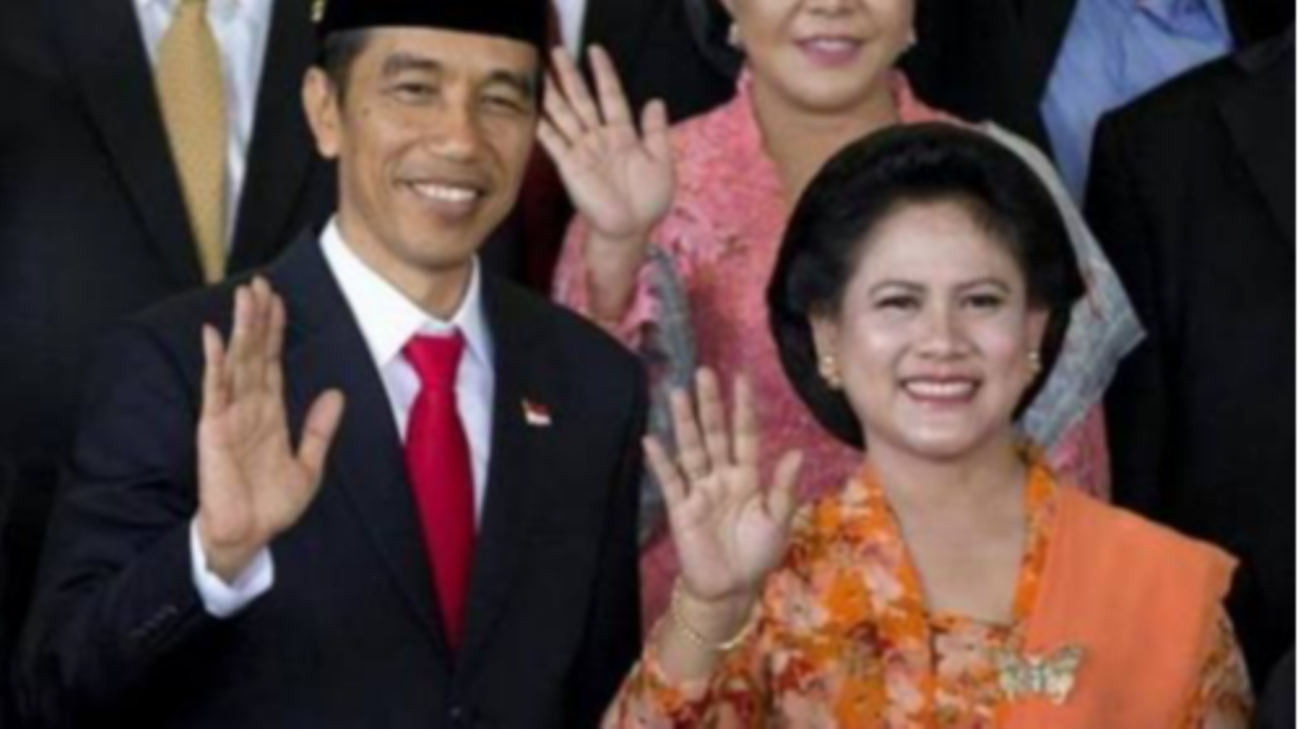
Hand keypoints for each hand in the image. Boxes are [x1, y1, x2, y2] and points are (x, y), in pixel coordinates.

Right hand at [196, 278, 344, 582]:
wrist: (248, 535)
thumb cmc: (272, 505)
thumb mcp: (309, 465)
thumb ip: (320, 430)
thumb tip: (336, 394)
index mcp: (271, 414)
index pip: (273, 362)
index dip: (276, 332)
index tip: (279, 301)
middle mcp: (249, 408)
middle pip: (254, 353)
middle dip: (257, 318)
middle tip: (261, 283)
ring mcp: (230, 415)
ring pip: (236, 362)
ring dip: (240, 329)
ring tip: (244, 296)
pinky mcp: (213, 429)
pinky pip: (214, 389)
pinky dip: (214, 362)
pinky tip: (213, 335)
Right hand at [538, 45, 674, 249]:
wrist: (630, 229)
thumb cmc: (648, 201)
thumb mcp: (662, 162)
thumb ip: (657, 132)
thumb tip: (655, 101)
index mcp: (623, 134)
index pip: (611, 95)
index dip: (603, 73)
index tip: (596, 51)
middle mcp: (599, 138)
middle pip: (582, 99)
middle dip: (570, 75)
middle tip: (558, 50)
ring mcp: (582, 150)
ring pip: (565, 114)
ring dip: (553, 92)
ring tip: (541, 70)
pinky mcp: (569, 165)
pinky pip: (553, 141)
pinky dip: (542, 124)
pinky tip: (532, 106)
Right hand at [645, 369, 803, 608]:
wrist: (730, 591)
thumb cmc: (757, 556)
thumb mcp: (778, 521)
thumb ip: (783, 487)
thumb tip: (796, 451)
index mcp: (748, 477)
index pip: (745, 434)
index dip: (744, 407)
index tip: (742, 377)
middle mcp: (722, 476)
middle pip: (714, 433)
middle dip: (710, 404)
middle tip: (704, 372)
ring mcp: (699, 490)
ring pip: (691, 449)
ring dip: (684, 422)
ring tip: (677, 393)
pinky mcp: (681, 509)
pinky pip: (670, 481)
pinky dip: (661, 461)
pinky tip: (651, 439)